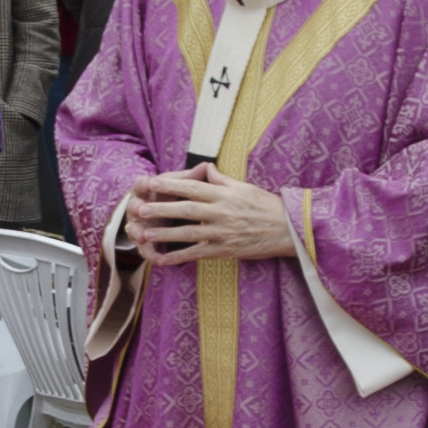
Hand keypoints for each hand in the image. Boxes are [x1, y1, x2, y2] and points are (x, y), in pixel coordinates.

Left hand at [120, 168, 296, 264]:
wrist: (288, 229)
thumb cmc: (266, 206)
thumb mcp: (244, 187)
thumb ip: (222, 179)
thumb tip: (206, 167)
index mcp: (224, 194)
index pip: (192, 188)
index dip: (170, 185)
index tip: (151, 183)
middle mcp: (221, 212)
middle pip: (185, 210)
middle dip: (161, 209)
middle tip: (139, 208)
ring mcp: (222, 233)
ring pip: (188, 233)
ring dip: (164, 234)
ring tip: (144, 233)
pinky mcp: (225, 250)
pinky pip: (198, 254)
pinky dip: (179, 257)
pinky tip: (162, 260)